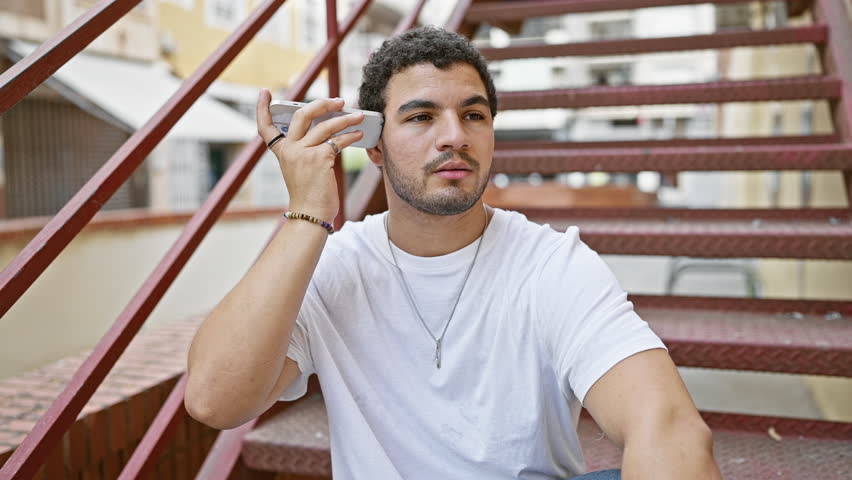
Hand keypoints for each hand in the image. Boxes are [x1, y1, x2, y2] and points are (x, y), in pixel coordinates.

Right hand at [256, 89, 364, 222]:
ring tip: (358, 116)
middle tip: (339, 101)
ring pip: (325, 126)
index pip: (265, 127)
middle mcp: (289, 149)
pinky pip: (337, 141)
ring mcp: (302, 153)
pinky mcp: (319, 158)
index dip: (262, 108)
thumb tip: (329, 127)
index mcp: (281, 152)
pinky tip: (359, 136)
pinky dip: (350, 136)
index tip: (264, 93)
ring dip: (345, 119)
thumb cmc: (310, 193)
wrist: (310, 214)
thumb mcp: (301, 167)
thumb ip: (307, 148)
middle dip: (322, 104)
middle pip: (301, 115)